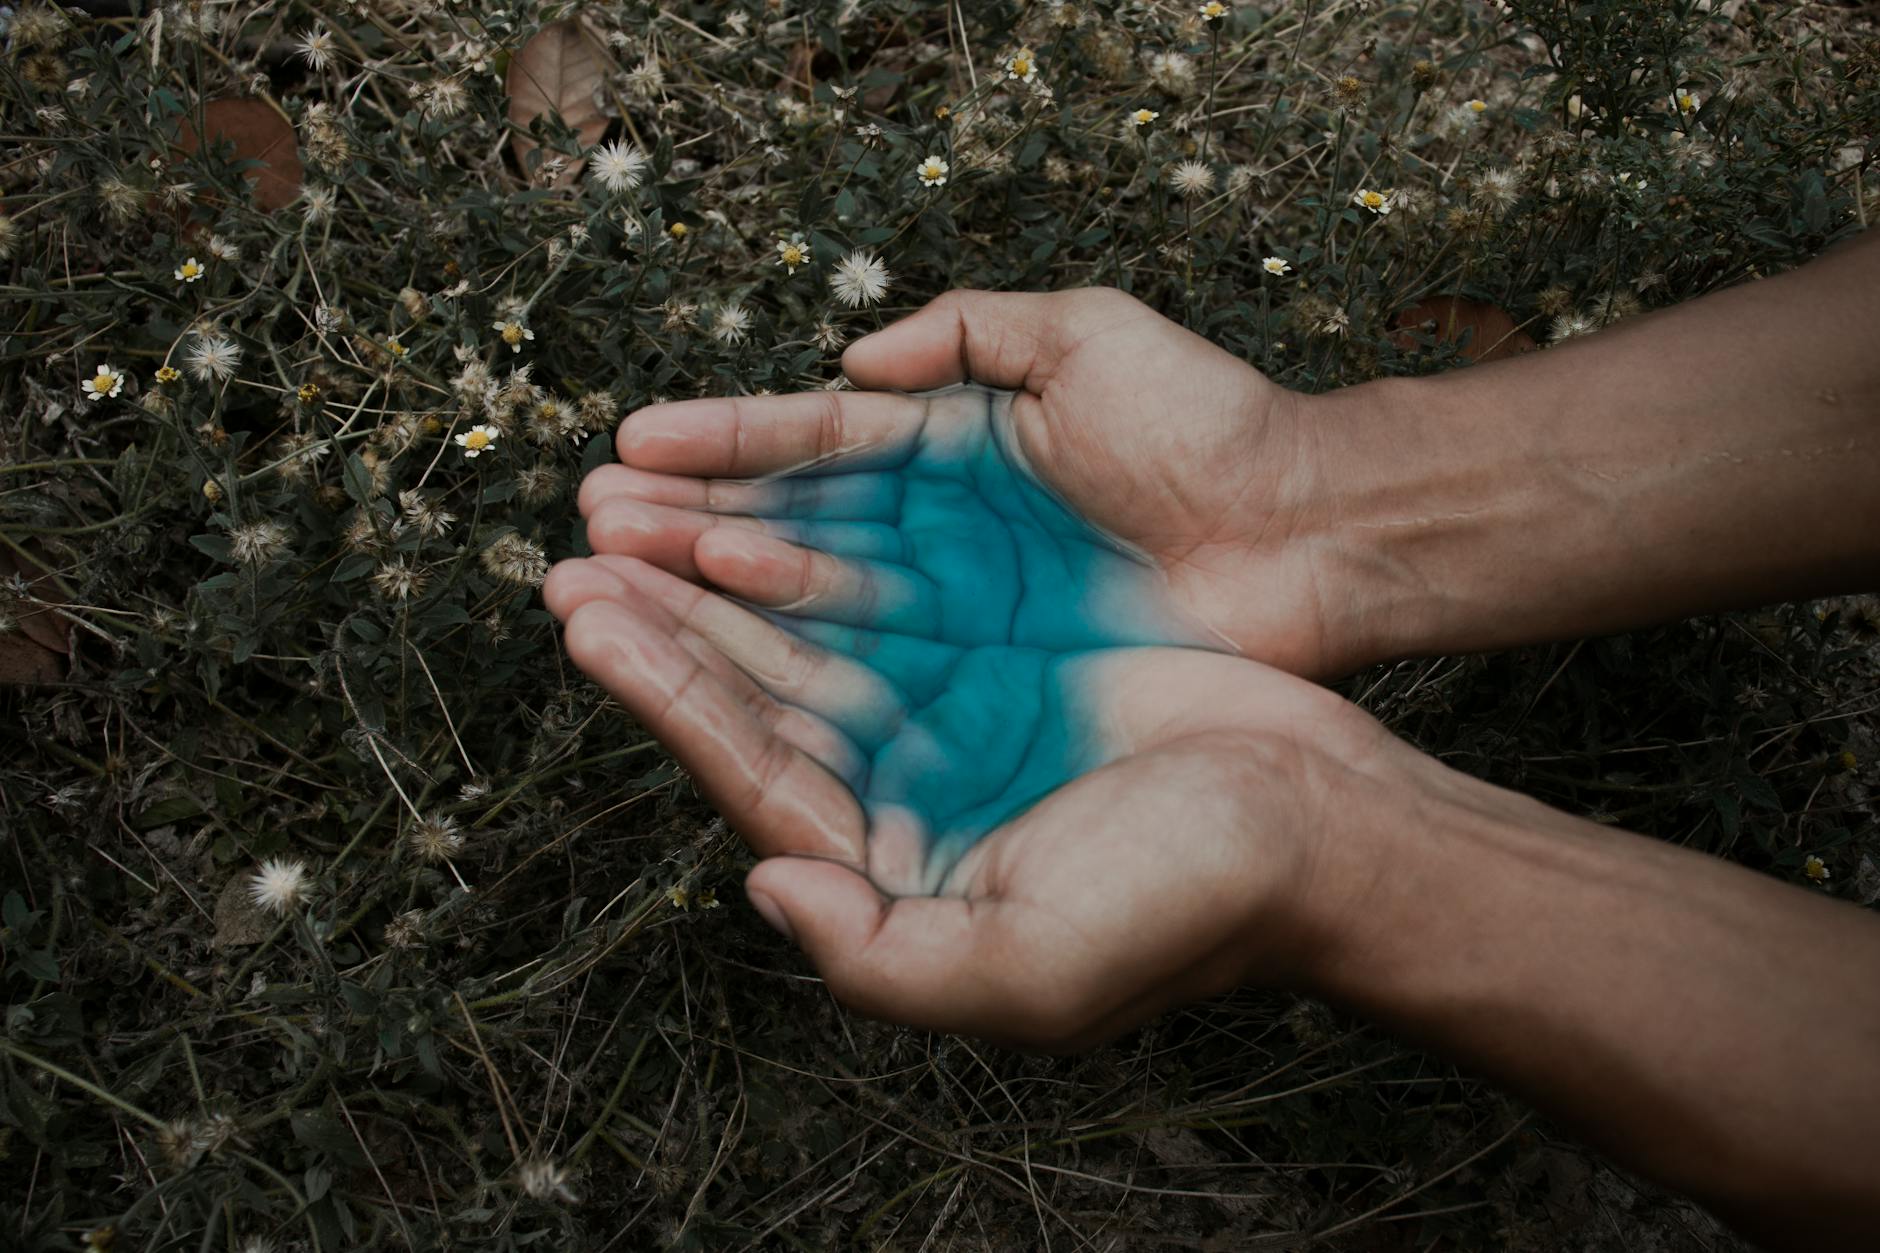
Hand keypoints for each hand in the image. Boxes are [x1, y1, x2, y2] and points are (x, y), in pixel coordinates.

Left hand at [543, 554, 1401, 1046]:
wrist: (1326, 826)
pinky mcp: (1000, 660)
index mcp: (893, 878)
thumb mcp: (1030, 971)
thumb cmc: (1189, 905)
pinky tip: (763, 505)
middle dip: (664, 626)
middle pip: (758, 701)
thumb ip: (877, 951)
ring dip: (722, 581)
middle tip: (578, 549)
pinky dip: (821, 552)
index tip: (589, 619)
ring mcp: (953, 723)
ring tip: (636, 514)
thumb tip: (758, 883)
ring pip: (810, 640)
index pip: (750, 778)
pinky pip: (888, 595)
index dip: (665, 698)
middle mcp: (905, 799)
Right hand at [578, 289, 1369, 676]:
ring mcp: (957, 605)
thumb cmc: (1209, 425)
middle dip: (683, 525)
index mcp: (952, 439)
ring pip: (808, 596)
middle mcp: (938, 527)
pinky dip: (791, 660)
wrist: (1307, 537)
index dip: (721, 441)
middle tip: (587, 533)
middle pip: (787, 521)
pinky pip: (868, 665)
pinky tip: (713, 658)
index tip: (630, 448)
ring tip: (612, 589)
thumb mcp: (1088, 335)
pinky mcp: (986, 674)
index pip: (812, 436)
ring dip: (709, 594)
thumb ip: (973, 330)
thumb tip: (857, 354)